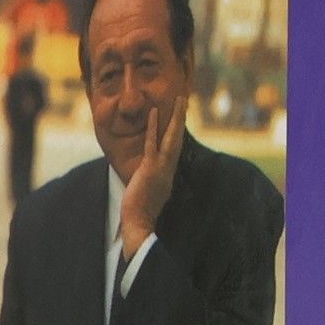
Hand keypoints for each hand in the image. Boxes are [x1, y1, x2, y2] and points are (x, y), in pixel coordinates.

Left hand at [119, 92, 187, 255]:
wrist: (140, 224)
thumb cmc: (142, 214)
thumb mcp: (151, 194)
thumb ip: (153, 183)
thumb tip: (151, 179)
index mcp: (168, 174)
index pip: (175, 148)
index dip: (178, 132)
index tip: (180, 119)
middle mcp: (169, 169)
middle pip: (178, 139)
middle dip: (181, 119)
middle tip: (184, 101)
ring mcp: (161, 168)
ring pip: (171, 138)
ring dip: (175, 117)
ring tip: (180, 100)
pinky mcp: (150, 168)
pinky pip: (152, 143)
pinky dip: (153, 127)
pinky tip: (154, 112)